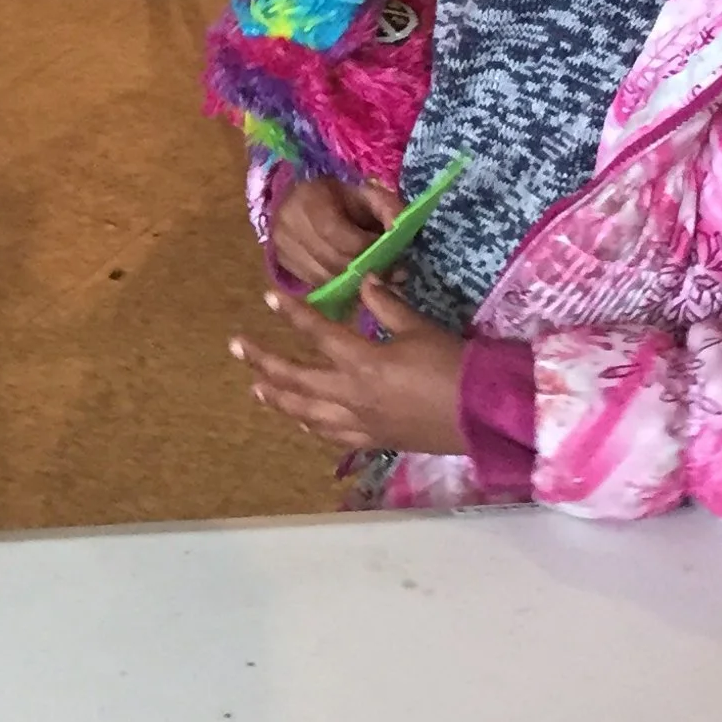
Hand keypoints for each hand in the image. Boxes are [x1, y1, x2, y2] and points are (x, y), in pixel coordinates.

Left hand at [229, 280, 467, 457]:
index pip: (317, 333)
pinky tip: (301, 421)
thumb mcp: (420, 328)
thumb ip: (387, 306)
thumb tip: (365, 281)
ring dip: (278, 398)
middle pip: (295, 379)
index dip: (291, 313)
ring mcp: (360, 422)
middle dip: (263, 362)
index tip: (268, 298)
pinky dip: (311, 426)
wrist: (484, 413)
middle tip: (236, 347)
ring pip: (306, 412)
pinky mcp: (374, 440)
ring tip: (257, 387)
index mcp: (362, 362)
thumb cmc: (454, 366)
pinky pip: (332, 436)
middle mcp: (351, 395)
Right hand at [265, 174, 401, 293]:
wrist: (306, 203)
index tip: (389, 255)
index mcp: (309, 198)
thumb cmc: (343, 199)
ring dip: (353, 283)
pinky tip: (353, 281)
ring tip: (375, 278)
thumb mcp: (369, 195)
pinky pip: (315, 284)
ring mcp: (281, 246)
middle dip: (364, 270)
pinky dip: (337, 286)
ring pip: (324, 277)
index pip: (337, 234)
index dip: (365, 249)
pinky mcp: (282, 263)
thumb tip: (399, 232)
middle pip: (331, 259)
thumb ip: (388, 209)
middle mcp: (287, 223)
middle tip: (391, 274)